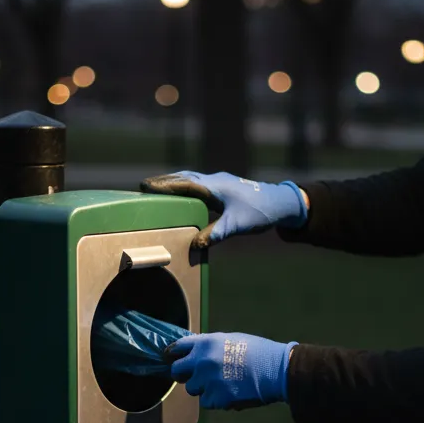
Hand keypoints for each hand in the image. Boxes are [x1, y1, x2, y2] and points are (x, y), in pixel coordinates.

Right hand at [139, 170, 306, 247]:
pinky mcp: (224, 186)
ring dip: (174, 181)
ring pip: (191, 178)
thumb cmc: (259, 212)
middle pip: (184, 177)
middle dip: (164, 181)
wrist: (280, 202)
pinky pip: (199, 183)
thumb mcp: (236, 226)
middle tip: (144, 185)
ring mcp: (219, 182)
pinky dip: (185, 185)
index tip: (146, 186)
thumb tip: (195, 245)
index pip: (185, 184)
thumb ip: (215, 234)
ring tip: (157, 187)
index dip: (165, 186)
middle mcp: (215, 180)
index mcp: (215, 187)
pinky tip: (182, 193)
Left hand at [165, 332, 297, 408]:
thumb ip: (209, 347)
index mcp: (205, 343)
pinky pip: (206, 402)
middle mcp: (201, 361)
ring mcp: (207, 381)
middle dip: (183, 374)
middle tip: (193, 377)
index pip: (177, 348)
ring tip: (221, 384)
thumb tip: (196, 353)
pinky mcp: (216, 398)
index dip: (174, 354)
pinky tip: (230, 393)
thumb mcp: (231, 340)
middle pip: (177, 371)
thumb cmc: (258, 352)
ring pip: (192, 389)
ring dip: (202, 388)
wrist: (276, 370)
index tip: (172, 359)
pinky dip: (215, 400)